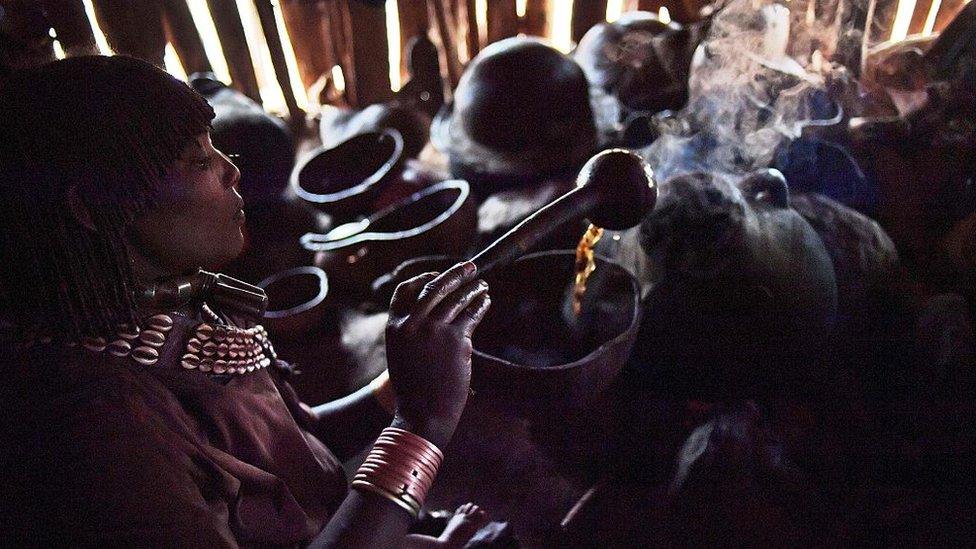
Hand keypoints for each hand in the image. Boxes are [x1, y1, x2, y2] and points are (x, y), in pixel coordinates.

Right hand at [385, 261, 490, 447]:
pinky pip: (471, 315)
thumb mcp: (401, 356)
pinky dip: (480, 305)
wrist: (422, 414)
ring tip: (482, 285)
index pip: (404, 291)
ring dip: (472, 289)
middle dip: (454, 275)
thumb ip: (411, 333)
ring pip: (456, 299)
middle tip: (470, 267)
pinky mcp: (456, 340)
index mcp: (394, 328)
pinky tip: (485, 302)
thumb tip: (431, 314)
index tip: (434, 274)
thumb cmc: (413, 390)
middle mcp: (413, 324)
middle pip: (434, 288)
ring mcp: (434, 331)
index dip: (421, 279)